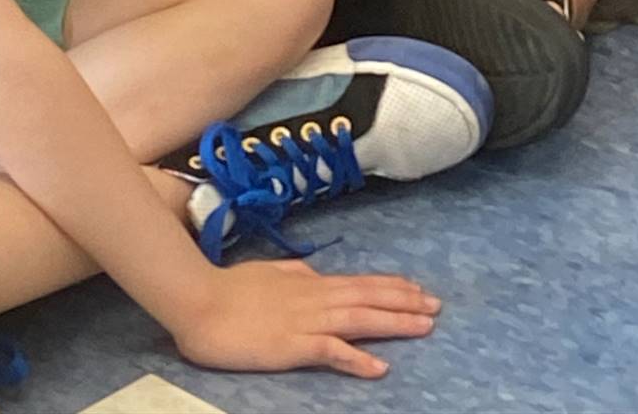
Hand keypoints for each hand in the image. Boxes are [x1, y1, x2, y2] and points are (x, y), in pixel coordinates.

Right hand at [170, 260, 439, 378]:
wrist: (200, 301)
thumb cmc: (230, 288)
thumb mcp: (271, 272)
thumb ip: (295, 273)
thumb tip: (313, 271)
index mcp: (311, 282)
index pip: (361, 282)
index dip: (392, 285)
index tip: (418, 289)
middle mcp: (317, 297)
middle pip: (370, 297)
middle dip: (406, 302)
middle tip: (437, 307)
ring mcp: (307, 320)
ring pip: (361, 318)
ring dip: (395, 322)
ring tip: (425, 327)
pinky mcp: (292, 345)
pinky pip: (331, 351)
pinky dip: (358, 358)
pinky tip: (379, 366)